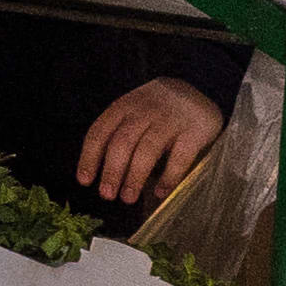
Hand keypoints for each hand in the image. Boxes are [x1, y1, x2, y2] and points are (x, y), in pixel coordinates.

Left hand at [71, 80, 227, 213]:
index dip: (90, 157)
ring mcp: (170, 119)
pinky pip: (179, 157)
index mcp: (125, 106)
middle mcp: (145, 110)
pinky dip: (168, 177)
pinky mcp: (195, 130)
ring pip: (147, 150)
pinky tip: (160, 193)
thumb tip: (105, 177)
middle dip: (112, 171)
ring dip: (135, 177)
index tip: (85, 181)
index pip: (100, 131)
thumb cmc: (159, 111)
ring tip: (128, 198)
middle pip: (122, 142)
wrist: (201, 88)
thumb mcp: (135, 114)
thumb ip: (121, 136)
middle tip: (107, 195)